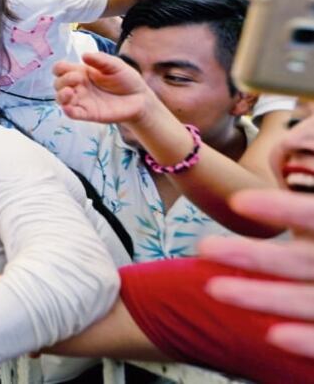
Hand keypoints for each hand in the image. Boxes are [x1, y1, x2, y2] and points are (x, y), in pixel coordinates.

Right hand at [53, 52, 151, 123]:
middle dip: (63, 80)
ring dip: (61, 95)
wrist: (140, 98)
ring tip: (69, 92)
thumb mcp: (116, 65)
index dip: (60, 68)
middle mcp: (79, 86)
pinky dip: (68, 111)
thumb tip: (83, 55)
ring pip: (61, 99)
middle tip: (78, 78)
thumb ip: (101, 60)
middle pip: (58, 83)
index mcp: (82, 72)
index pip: (60, 69)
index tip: (71, 68)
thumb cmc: (126, 79)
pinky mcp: (88, 113)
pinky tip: (68, 108)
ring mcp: (82, 100)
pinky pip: (73, 114)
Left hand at [199, 189, 313, 358]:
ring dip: (264, 297)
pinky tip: (273, 336)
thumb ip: (307, 216)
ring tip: (214, 289)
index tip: (237, 201)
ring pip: (310, 300)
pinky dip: (309, 341)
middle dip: (256, 256)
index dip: (283, 209)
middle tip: (204, 246)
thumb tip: (298, 166)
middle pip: (305, 261)